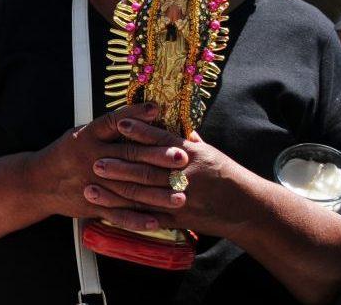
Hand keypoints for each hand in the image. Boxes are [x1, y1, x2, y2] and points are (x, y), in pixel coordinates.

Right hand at [29, 103, 188, 232]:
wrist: (38, 182)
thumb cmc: (67, 154)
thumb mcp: (81, 134)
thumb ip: (108, 130)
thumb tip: (145, 116)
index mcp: (87, 136)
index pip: (113, 122)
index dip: (134, 115)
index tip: (156, 109)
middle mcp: (90, 157)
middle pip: (128, 155)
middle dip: (157, 157)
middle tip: (181, 157)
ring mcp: (91, 182)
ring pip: (128, 187)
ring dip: (156, 193)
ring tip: (180, 195)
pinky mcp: (91, 204)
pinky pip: (117, 214)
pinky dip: (136, 219)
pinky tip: (155, 221)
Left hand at [99, 121, 255, 239]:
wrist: (249, 208)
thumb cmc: (227, 176)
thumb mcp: (209, 153)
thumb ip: (185, 141)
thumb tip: (166, 121)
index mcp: (192, 154)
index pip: (162, 139)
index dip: (140, 131)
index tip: (120, 124)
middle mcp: (185, 175)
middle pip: (146, 169)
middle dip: (118, 166)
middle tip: (94, 162)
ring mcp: (182, 198)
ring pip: (143, 195)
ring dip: (115, 192)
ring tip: (92, 189)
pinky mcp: (180, 219)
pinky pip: (150, 218)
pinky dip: (129, 216)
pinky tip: (110, 213)